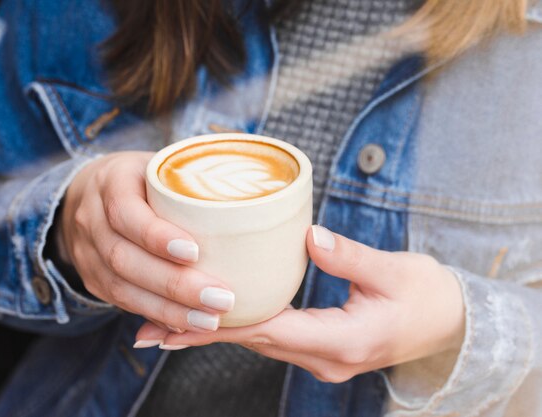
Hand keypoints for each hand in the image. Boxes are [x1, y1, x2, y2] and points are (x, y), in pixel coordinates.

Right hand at [60, 152, 234, 331]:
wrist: (90, 193)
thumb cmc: (143, 179)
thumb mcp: (162, 167)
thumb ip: (194, 182)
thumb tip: (254, 199)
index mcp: (111, 181)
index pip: (125, 211)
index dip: (156, 235)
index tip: (196, 252)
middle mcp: (91, 219)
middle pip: (124, 258)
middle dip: (174, 284)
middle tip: (221, 298)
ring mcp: (86, 252)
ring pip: (121, 288)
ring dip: (168, 310)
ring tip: (210, 320)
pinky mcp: (92, 279)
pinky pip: (121, 303)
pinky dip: (156, 315)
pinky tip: (187, 324)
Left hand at [135, 225, 464, 381]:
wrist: (451, 325)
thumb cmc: (428, 296)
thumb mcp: (395, 271)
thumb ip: (351, 256)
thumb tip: (308, 235)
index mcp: (343, 340)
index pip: (270, 329)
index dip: (222, 318)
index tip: (179, 309)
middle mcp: (325, 358)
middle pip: (251, 342)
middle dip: (200, 331)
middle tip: (149, 326)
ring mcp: (320, 358)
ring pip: (255, 344)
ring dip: (211, 333)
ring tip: (163, 327)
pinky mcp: (317, 349)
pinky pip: (268, 339)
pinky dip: (236, 330)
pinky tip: (209, 321)